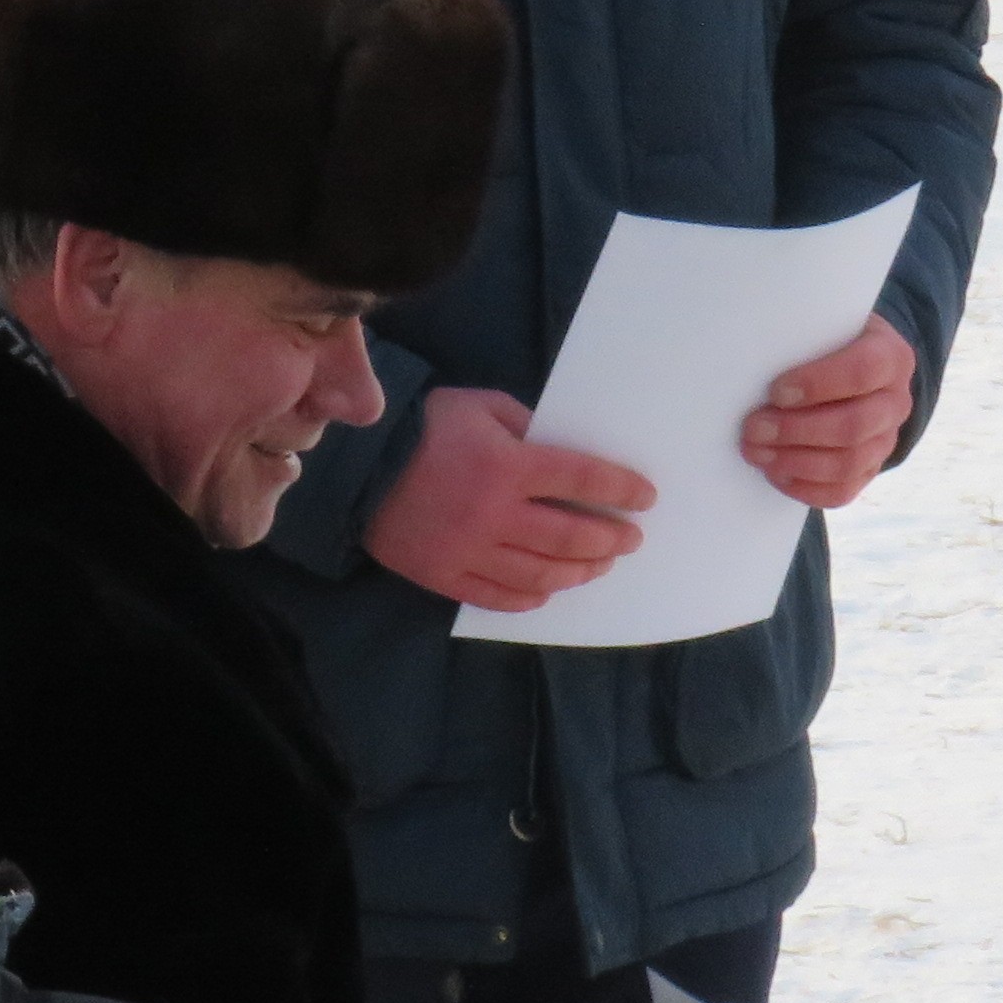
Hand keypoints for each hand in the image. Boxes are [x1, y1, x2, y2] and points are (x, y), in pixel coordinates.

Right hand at [362, 386, 652, 609]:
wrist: (356, 466)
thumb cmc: (423, 427)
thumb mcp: (481, 407)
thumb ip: (527, 425)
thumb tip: (566, 449)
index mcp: (506, 465)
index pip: (582, 479)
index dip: (621, 489)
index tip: (645, 498)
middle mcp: (493, 514)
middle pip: (571, 536)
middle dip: (611, 538)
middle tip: (630, 537)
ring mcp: (468, 551)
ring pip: (541, 574)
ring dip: (580, 571)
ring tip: (599, 565)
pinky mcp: (443, 575)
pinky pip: (498, 596)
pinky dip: (531, 596)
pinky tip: (549, 589)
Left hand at [744, 311, 917, 508]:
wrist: (849, 368)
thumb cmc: (824, 343)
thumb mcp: (821, 327)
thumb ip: (801, 340)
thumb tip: (750, 357)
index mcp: (890, 356)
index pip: (862, 371)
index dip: (818, 384)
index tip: (776, 391)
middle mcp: (896, 401)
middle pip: (853, 426)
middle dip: (796, 430)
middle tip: (753, 428)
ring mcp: (887, 439)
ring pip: (848, 463)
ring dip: (795, 461)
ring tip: (756, 451)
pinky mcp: (870, 469)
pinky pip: (843, 491)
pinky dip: (805, 488)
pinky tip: (776, 473)